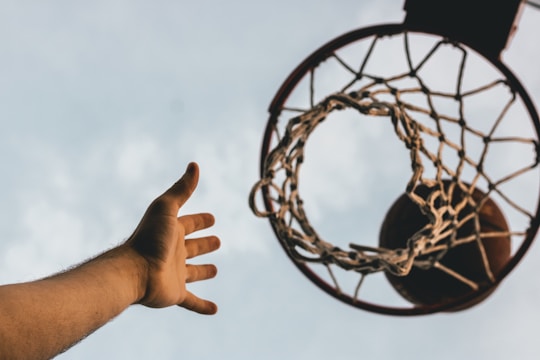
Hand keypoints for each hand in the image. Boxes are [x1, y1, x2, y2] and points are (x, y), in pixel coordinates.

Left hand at [127, 162, 219, 313]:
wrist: (133, 272)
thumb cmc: (149, 238)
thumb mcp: (166, 208)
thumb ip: (182, 188)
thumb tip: (194, 164)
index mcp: (172, 232)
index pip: (190, 223)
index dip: (202, 220)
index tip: (212, 218)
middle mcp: (174, 252)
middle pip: (193, 246)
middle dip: (205, 243)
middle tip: (218, 241)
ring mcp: (175, 274)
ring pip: (193, 272)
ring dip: (204, 271)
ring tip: (215, 269)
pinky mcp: (176, 293)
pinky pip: (192, 301)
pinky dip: (203, 306)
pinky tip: (215, 310)